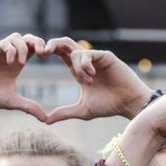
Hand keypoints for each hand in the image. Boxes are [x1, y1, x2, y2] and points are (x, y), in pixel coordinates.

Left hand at [39, 41, 153, 121]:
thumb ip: (64, 113)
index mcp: (79, 70)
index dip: (49, 50)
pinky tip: (91, 76)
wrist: (127, 104)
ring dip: (76, 68)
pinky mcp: (105, 56)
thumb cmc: (108, 106)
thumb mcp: (82, 110)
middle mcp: (86, 61)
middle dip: (52, 44)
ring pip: (75, 52)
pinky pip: (88, 54)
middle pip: (66, 44)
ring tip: (88, 82)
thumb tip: (45, 121)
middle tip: (42, 52)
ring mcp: (96, 57)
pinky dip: (85, 65)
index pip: (61, 54)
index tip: (38, 55)